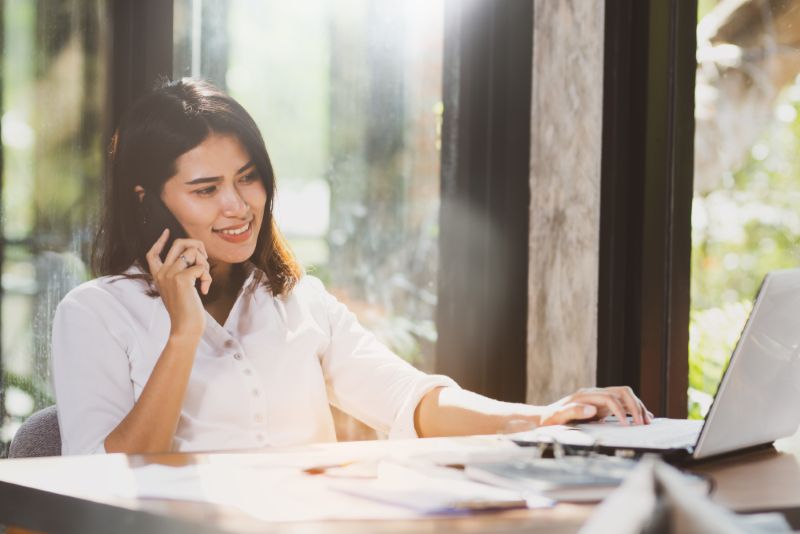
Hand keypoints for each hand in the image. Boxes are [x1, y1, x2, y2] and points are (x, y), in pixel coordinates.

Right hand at [145, 229, 211, 339]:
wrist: (185, 328)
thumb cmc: (185, 312)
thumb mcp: (178, 290)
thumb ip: (180, 274)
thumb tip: (193, 257)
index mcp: (158, 276)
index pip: (152, 253)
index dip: (160, 241)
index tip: (167, 231)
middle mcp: (161, 273)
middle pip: (179, 243)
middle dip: (197, 245)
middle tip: (204, 260)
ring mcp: (170, 274)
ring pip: (194, 252)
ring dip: (205, 265)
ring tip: (204, 281)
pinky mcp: (181, 279)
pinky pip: (201, 266)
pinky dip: (207, 276)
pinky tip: (204, 289)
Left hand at [537, 386, 652, 426]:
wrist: (545, 418)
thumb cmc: (550, 419)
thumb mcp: (557, 417)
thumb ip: (573, 411)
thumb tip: (592, 409)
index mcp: (585, 395)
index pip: (610, 398)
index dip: (620, 410)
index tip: (627, 425)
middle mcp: (594, 394)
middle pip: (621, 392)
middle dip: (635, 405)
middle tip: (642, 423)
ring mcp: (599, 399)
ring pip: (624, 396)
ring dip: (637, 406)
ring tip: (647, 421)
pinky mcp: (601, 406)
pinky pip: (621, 404)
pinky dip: (633, 410)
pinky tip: (643, 417)